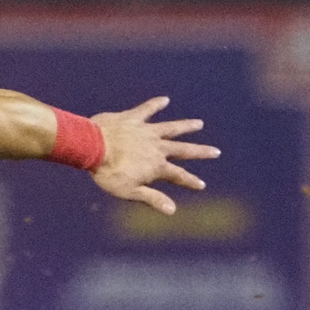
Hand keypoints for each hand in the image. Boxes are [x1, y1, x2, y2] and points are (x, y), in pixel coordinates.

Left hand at [89, 97, 219, 214]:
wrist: (92, 147)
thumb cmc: (108, 173)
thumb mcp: (130, 191)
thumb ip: (152, 198)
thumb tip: (173, 210)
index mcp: (156, 166)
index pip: (178, 176)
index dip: (190, 181)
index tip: (202, 184)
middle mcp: (157, 147)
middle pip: (183, 150)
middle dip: (200, 152)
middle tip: (216, 151)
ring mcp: (146, 131)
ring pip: (171, 128)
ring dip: (186, 126)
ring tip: (199, 123)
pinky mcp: (133, 119)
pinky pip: (147, 109)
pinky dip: (156, 104)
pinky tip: (165, 99)